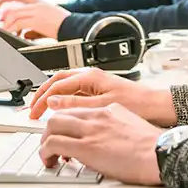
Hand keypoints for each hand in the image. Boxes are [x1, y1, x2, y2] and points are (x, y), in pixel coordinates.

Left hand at [0, 0, 69, 38]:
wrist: (78, 29)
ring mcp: (37, 11)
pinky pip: (18, 23)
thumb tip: (24, 34)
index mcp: (40, 2)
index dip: (5, 0)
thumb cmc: (66, 28)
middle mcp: (37, 4)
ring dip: (2, 21)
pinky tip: (7, 34)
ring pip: (12, 12)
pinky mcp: (38, 20)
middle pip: (11, 0)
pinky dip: (10, 29)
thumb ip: (34, 28)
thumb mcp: (48, 25)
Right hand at [29, 67, 176, 125]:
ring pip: (65, 85)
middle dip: (42, 94)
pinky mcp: (99, 89)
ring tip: (42, 109)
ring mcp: (94, 82)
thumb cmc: (136, 102)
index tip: (33, 112)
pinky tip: (61, 109)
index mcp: (89, 76)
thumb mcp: (101, 106)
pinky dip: (63, 99)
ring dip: (51, 96)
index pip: (56, 85)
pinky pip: (74, 91)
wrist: (156, 105)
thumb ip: (75, 103)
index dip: (41, 99)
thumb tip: (53, 102)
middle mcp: (90, 75)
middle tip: (32, 109)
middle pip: (57, 80)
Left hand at [40, 104, 163, 185]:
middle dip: (49, 129)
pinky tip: (49, 160)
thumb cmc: (152, 145)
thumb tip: (106, 137)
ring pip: (52, 126)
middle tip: (50, 143)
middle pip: (60, 114)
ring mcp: (91, 130)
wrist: (160, 153)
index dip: (65, 121)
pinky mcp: (86, 147)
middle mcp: (97, 116)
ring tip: (48, 154)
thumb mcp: (130, 124)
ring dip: (45, 141)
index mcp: (108, 110)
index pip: (76, 108)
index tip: (62, 131)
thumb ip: (114, 125)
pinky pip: (54, 143)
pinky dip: (46, 152)